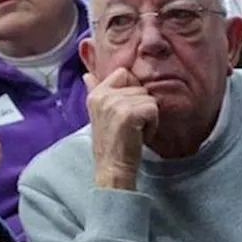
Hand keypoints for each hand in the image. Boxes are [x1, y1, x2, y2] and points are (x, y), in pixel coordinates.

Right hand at [85, 69, 158, 191]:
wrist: (112, 168)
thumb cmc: (110, 143)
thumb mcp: (98, 114)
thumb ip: (95, 91)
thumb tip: (87, 75)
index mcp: (96, 94)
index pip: (123, 73)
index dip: (132, 89)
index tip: (126, 109)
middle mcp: (103, 96)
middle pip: (139, 87)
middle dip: (141, 106)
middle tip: (130, 125)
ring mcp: (115, 104)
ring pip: (149, 98)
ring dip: (148, 117)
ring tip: (134, 131)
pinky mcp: (129, 114)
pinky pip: (153, 109)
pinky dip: (152, 125)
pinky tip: (140, 135)